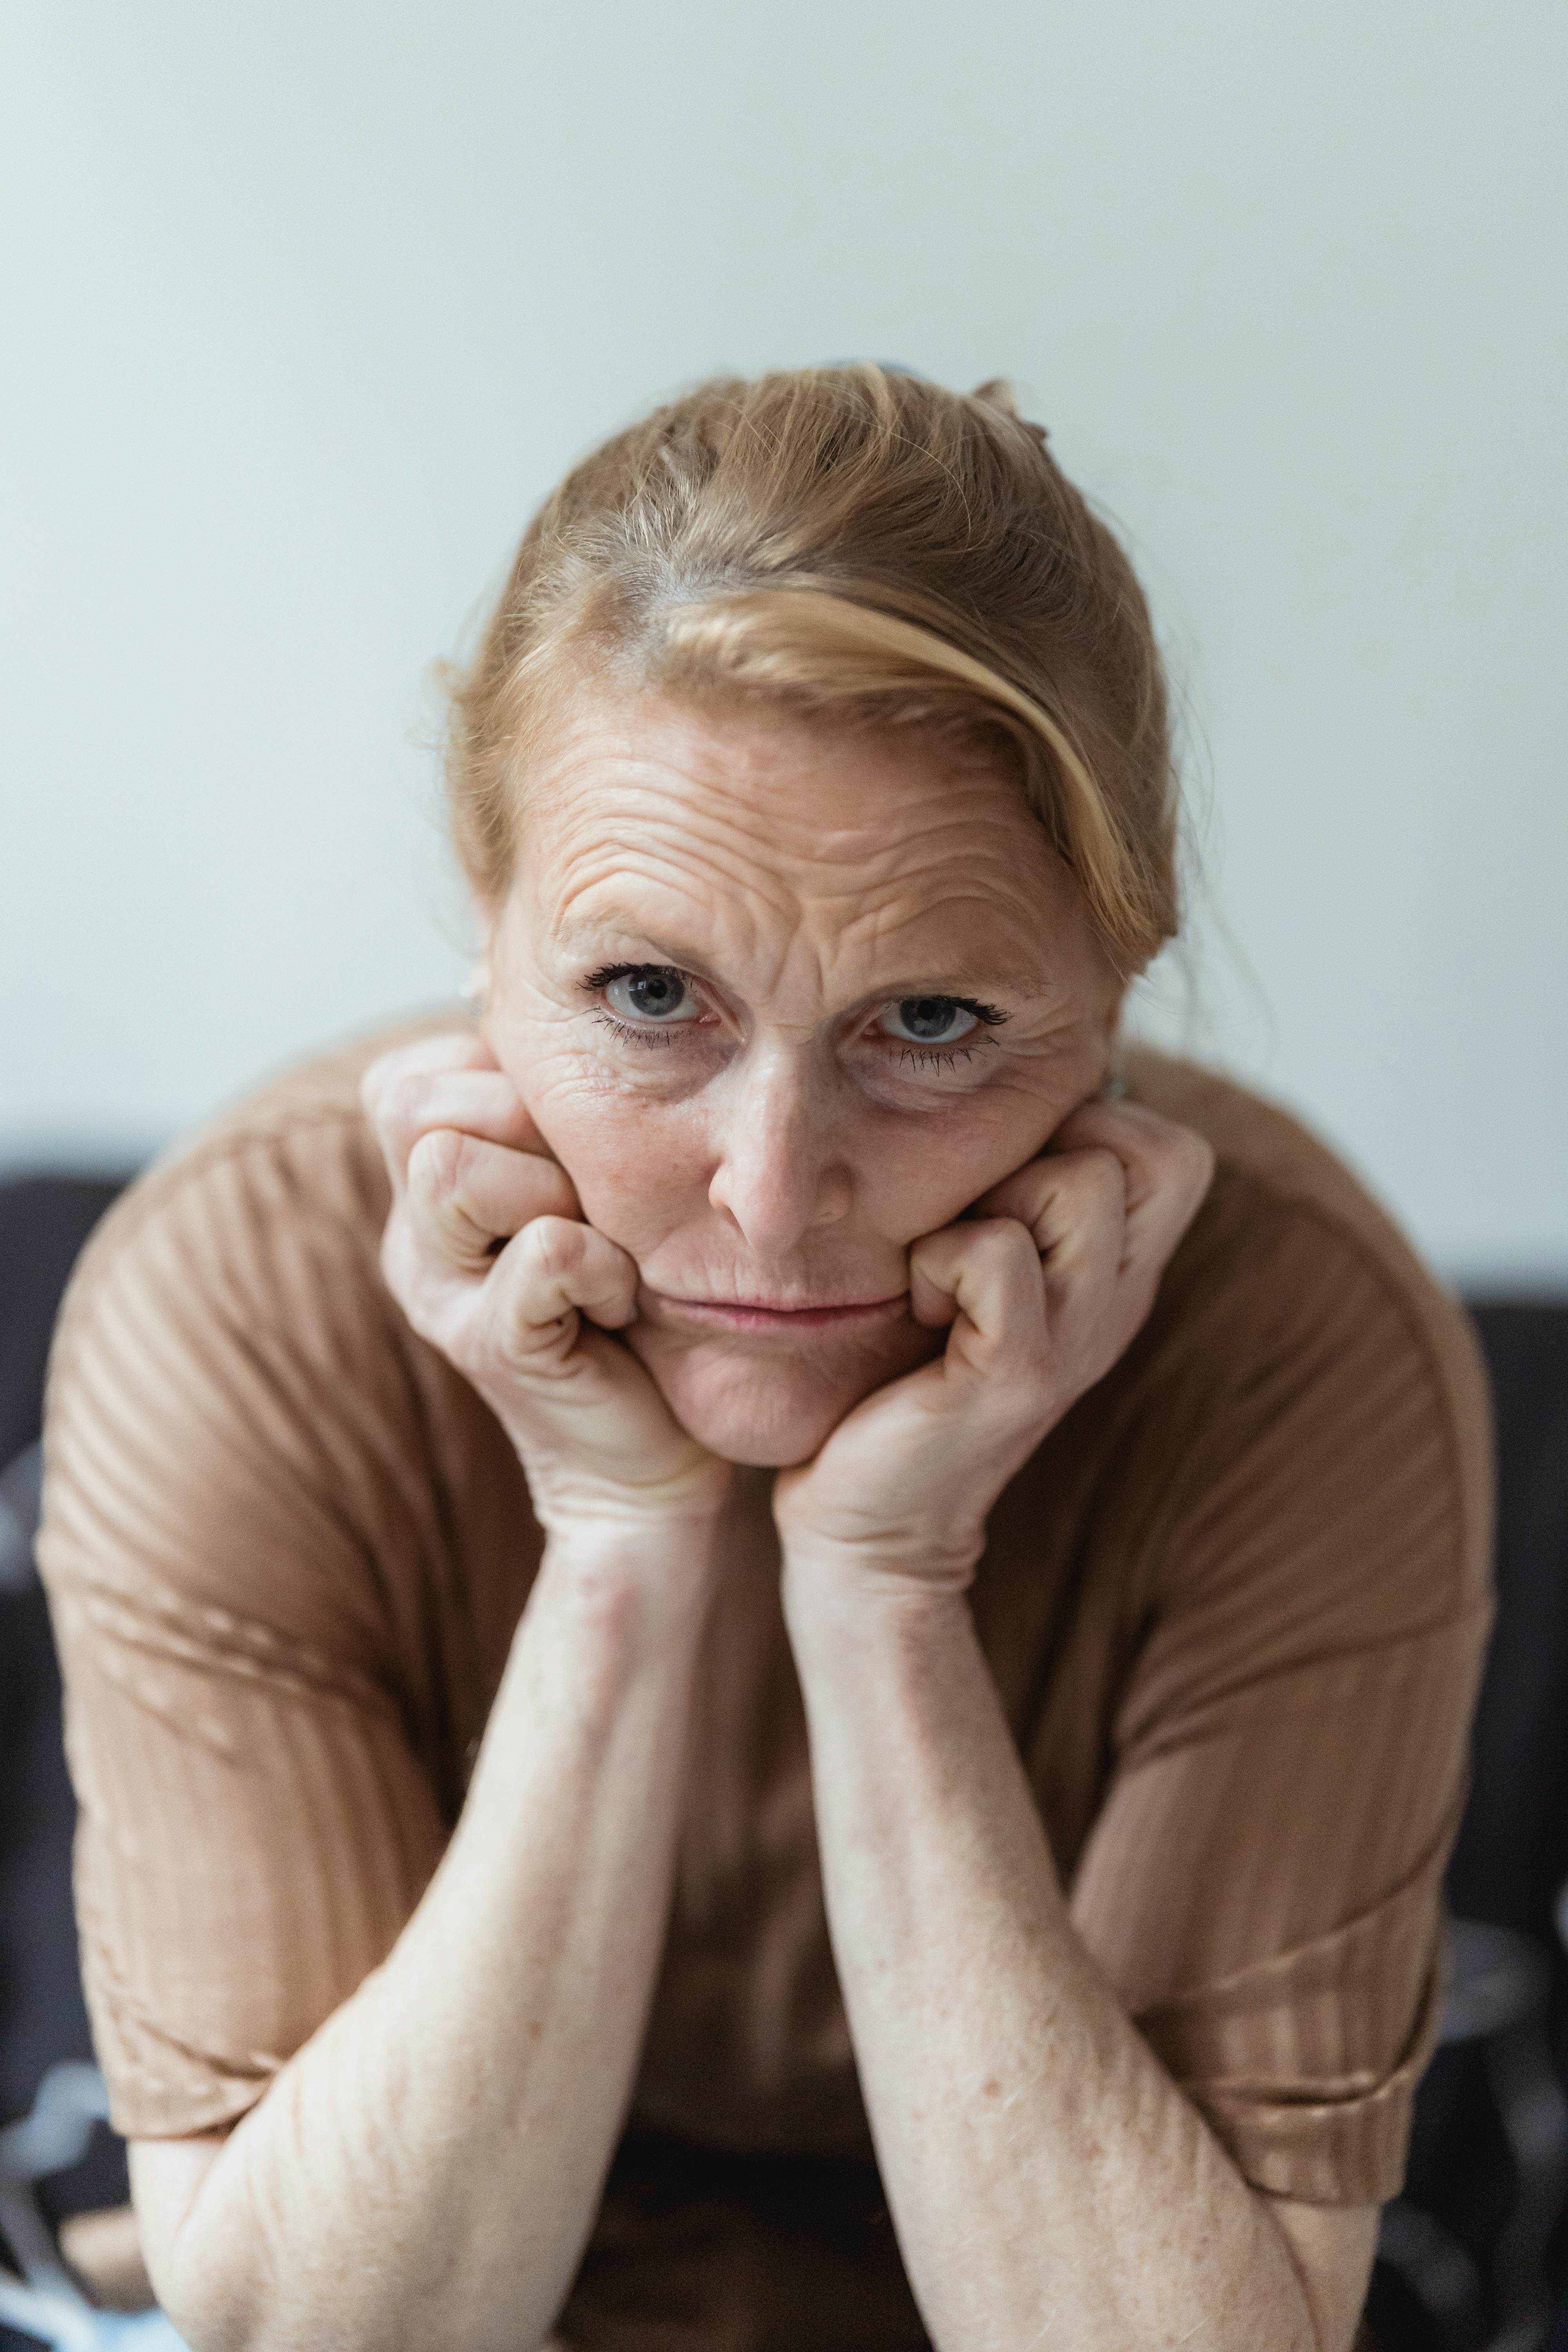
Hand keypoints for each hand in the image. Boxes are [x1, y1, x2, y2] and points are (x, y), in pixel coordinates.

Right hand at [363, 1032, 730, 1537]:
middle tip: (588, 1196)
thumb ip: (549, 1123)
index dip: (498, 1083)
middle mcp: (412, 1241)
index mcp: (422, 1192)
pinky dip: (601, 1264)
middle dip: (524, 1123)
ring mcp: (440, 1297)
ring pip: (454, 1166)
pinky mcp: (489, 1349)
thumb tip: (557, 1024)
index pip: (409, 1078)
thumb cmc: (632, 1307)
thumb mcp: (587, 1192)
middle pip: (418, 1106)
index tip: (565, 1150)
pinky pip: (542, 1251)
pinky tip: (621, 1303)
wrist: (651, 1458)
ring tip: (602, 1250)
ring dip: (555, 1190)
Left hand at [773, 1099, 1213, 1592]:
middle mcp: (1120, 1301)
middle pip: (1151, 1152)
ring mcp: (1080, 1339)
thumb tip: (1011, 1100)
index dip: (1097, 1131)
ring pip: (1080, 1183)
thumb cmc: (906, 1372)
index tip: (1015, 1186)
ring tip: (949, 1270)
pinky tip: (923, 1309)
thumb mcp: (979, 1268)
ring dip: (993, 1204)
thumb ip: (1011, 1194)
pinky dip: (942, 1261)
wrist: (872, 1517)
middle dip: (1053, 1153)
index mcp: (1119, 1272)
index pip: (1175, 1148)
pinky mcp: (1019, 1374)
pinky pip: (997, 1254)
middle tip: (983, 1222)